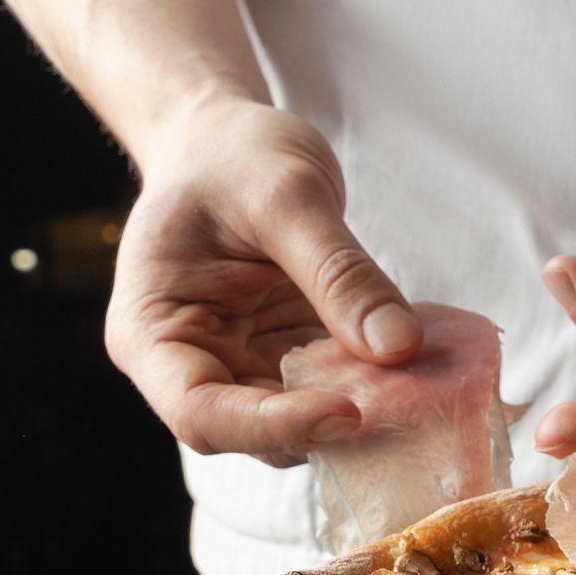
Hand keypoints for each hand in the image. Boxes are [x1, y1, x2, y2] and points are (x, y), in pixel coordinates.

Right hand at [104, 98, 422, 462]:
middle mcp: (192, 365)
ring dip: (362, 413)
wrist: (225, 139)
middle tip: (407, 409)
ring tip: (423, 387)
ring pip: (301, 424)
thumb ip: (338, 270)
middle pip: (252, 434)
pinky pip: (331, 388)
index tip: (348, 411)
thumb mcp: (287, 195)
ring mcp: (242, 366)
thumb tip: (398, 346)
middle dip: (327, 428)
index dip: (272, 426)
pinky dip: (375, 386)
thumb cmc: (233, 156)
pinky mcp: (287, 358)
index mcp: (152, 333)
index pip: (200, 413)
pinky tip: (422, 366)